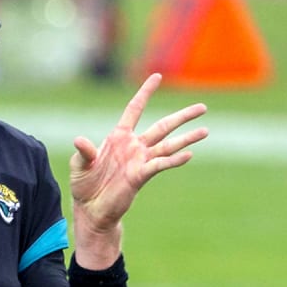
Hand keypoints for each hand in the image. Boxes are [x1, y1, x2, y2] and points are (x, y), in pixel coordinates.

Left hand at [69, 74, 207, 264]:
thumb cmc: (84, 185)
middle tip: (203, 107)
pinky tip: (189, 154)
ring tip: (206, 130)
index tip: (157, 76)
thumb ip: (84, 151)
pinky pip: (160, 165)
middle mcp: (134, 146)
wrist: (90, 209)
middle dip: (182, 117)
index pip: (135, 108)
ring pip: (168, 145)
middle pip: (163, 126)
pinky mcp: (141, 176)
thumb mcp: (79, 165)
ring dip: (187, 138)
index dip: (145, 92)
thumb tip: (80, 141)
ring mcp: (140, 161)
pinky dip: (174, 160)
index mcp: (118, 136)